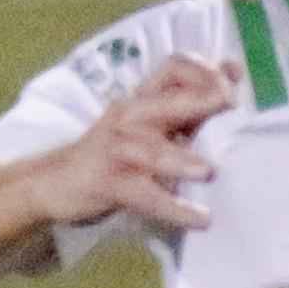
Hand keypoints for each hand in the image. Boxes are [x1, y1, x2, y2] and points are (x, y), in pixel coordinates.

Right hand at [25, 55, 234, 234]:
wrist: (55, 182)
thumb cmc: (117, 154)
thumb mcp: (153, 125)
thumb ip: (190, 105)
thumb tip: (232, 74)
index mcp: (143, 100)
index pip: (172, 68)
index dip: (203, 69)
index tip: (233, 78)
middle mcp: (131, 117)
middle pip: (165, 101)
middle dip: (198, 100)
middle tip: (229, 104)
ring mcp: (118, 149)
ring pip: (151, 150)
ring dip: (180, 159)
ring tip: (209, 171)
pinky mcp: (110, 182)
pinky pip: (146, 195)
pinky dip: (174, 208)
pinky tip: (200, 219)